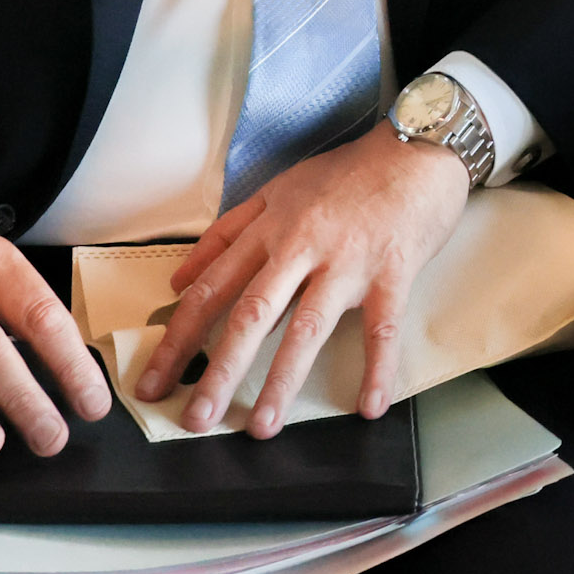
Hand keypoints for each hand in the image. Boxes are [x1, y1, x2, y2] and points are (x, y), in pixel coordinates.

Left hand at [136, 125, 470, 436]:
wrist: (419, 147)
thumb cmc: (350, 172)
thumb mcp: (278, 189)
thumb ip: (227, 233)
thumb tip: (179, 277)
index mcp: (270, 229)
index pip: (211, 289)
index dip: (178, 338)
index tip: (154, 381)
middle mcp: (301, 247)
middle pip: (250, 315)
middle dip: (218, 371)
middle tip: (195, 418)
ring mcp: (347, 262)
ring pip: (307, 327)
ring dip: (282, 380)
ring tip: (263, 426)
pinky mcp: (392, 272)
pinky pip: (382, 328)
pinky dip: (377, 368)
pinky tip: (368, 406)